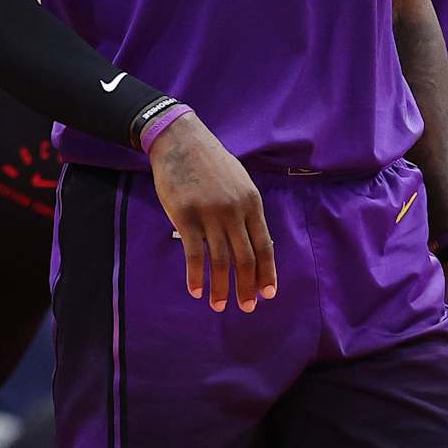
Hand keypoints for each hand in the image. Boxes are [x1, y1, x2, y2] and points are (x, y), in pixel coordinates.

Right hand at [146, 114, 276, 311]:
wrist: (180, 140)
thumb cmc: (210, 162)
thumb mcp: (238, 181)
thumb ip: (246, 210)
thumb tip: (254, 243)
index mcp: (251, 202)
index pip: (264, 246)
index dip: (267, 273)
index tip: (267, 294)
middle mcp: (234, 210)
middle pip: (245, 258)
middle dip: (247, 287)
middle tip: (246, 307)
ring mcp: (209, 213)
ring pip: (220, 261)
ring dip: (220, 287)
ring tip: (218, 305)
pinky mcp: (185, 216)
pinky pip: (193, 254)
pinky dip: (196, 276)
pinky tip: (195, 289)